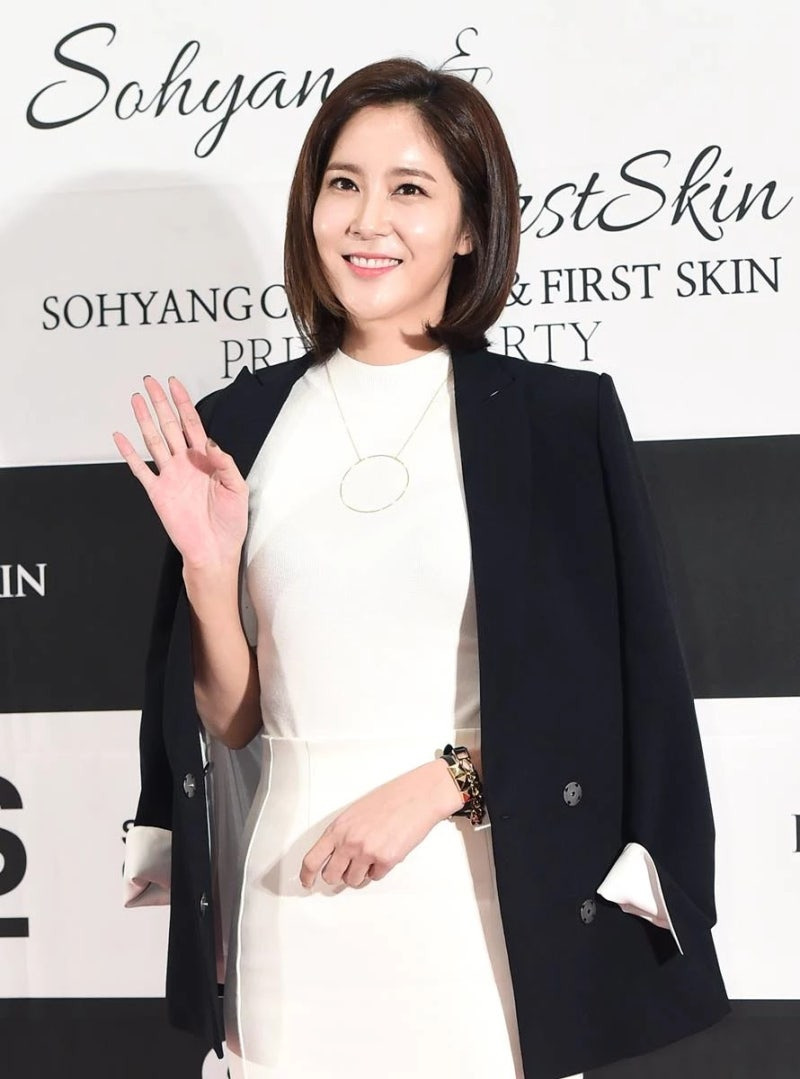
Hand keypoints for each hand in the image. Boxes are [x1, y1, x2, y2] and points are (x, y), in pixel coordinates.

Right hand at [112, 374, 248, 569]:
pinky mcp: (158, 493)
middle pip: (170, 426)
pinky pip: (140, 469)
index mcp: (206, 460)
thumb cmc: (229, 523)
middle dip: (160, 403)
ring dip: (144, 420)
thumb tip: (209, 441)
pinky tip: (120, 437)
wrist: (214, 551)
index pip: (192, 424)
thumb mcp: (237, 488)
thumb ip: (225, 463)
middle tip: (150, 382)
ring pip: (154, 441)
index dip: (183, 403)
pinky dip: (129, 453)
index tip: (174, 384)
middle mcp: (185, 464)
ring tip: (136, 399)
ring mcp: (170, 477)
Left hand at [299, 759, 464, 888]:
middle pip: (331, 876)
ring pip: (353, 881)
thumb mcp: (355, 813)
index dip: (307, 876)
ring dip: (360, 874)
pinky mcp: (386, 860)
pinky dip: (379, 870)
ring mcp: (367, 852)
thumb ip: (342, 834)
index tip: (307, 882)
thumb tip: (335, 856)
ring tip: (370, 857)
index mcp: (338, 828)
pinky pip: (375, 877)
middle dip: (338, 876)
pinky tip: (385, 852)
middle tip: (346, 870)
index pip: (312, 860)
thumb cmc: (390, 799)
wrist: (417, 796)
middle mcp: (349, 842)